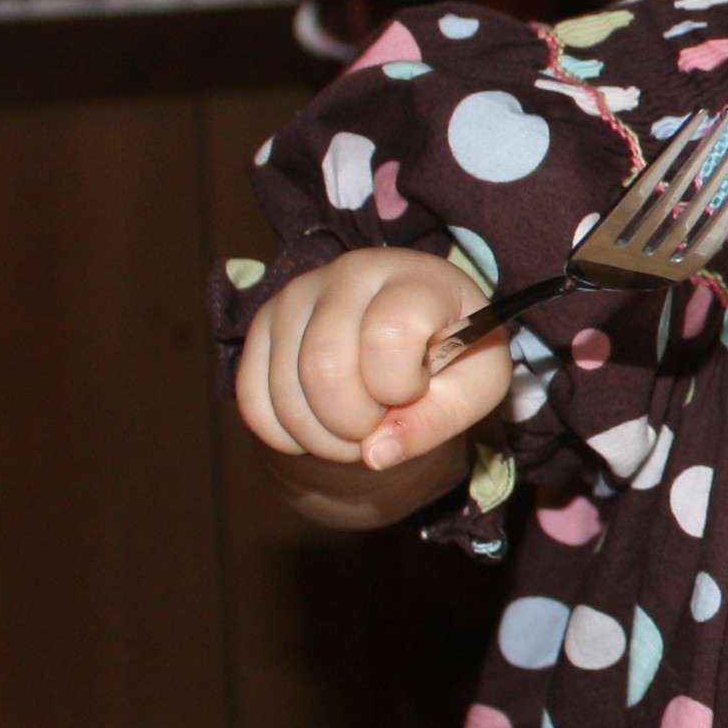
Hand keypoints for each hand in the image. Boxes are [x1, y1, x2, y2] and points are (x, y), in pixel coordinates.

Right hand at [235, 247, 508, 472]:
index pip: (389, 336)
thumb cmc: (454, 356)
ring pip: (285, 391)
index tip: (416, 387)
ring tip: (356, 426)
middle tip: (379, 424)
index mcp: (416, 278)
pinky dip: (285, 435)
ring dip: (322, 438)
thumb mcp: (475, 388)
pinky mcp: (263, 324)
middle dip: (354, 424)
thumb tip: (375, 454)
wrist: (413, 337)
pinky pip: (252, 400)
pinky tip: (320, 424)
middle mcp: (351, 273)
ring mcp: (298, 294)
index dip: (400, 385)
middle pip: (325, 369)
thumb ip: (436, 421)